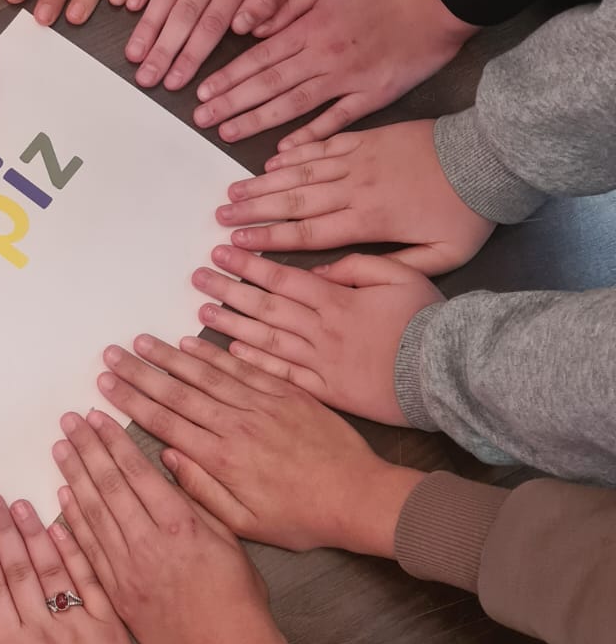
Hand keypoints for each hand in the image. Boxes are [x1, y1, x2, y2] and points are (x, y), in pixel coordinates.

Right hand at [0, 494, 143, 643]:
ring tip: (21, 504)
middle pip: (19, 570)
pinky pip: (89, 580)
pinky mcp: (108, 624)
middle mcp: (41, 628)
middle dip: (3, 532)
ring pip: (51, 569)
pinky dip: (77, 551)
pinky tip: (65, 526)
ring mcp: (76, 623)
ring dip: (35, 533)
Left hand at [52, 410, 291, 643]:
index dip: (113, 442)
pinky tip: (60, 499)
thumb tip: (170, 463)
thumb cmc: (238, 597)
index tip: (95, 417)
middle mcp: (148, 543)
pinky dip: (72, 524)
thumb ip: (197, 500)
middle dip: (86, 449)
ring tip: (59, 449)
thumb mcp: (230, 539)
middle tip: (67, 422)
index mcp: (179, 524)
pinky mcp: (116, 595)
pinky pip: (87, 553)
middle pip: (108, 487)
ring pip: (92, 515)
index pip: (136, 472)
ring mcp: (127, 571)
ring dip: (72, 478)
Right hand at [96, 333, 422, 557]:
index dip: (131, 400)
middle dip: (140, 371)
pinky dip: (215, 352)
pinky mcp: (285, 392)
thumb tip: (169, 457)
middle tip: (112, 354)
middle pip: (177, 391)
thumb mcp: (246, 523)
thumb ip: (202, 490)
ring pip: (206, 373)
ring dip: (170, 355)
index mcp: (222, 459)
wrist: (358, 496)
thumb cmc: (302, 518)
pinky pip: (242, 366)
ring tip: (141, 341)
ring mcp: (261, 404)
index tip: (105, 385)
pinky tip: (192, 340)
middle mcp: (236, 425)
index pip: (165, 421)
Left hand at [194, 0, 474, 144]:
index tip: (202, 95)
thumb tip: (254, 26)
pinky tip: (285, 151)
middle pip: (267, 85)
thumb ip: (289, 1)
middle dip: (231, 104)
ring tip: (228, 134)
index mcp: (309, 28)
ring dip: (258, 121)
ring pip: (293, 105)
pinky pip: (337, 120)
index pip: (257, 58)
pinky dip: (310, 136)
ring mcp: (348, 79)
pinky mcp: (374, 95)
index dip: (227, 78)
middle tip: (201, 122)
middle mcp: (322, 57)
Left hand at [194, 247, 443, 423]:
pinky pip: (282, 377)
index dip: (248, 264)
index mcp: (337, 300)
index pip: (281, 278)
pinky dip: (255, 365)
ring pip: (266, 340)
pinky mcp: (327, 392)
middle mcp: (321, 330)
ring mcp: (321, 363)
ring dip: (231, 325)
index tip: (220, 252)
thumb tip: (320, 267)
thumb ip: (357, 266)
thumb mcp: (401, 276)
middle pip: (264, 307)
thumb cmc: (426, 321)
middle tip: (196, 277)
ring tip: (202, 312)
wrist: (446, 373)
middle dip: (228, 290)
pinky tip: (230, 354)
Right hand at [215, 120, 495, 273]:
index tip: (237, 246)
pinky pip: (323, 143)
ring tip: (233, 191)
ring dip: (264, 182)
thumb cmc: (468, 213)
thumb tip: (346, 278)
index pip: (307, 233)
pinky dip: (295, 152)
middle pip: (293, 201)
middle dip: (253, 211)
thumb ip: (391, 270)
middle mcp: (355, 187)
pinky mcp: (368, 137)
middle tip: (219, 218)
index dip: (268, 240)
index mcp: (369, 220)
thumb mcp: (441, 258)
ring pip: (301, 172)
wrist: (490, 158)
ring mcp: (359, 158)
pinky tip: (273, 159)